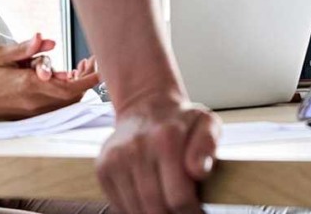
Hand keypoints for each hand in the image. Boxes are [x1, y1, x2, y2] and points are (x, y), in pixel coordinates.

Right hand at [0, 31, 100, 119]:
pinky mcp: (30, 114)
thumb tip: (43, 38)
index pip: (68, 87)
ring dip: (77, 87)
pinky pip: (56, 106)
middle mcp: (34, 101)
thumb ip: (24, 48)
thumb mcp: (0, 55)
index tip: (102, 71)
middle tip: (92, 64)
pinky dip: (66, 94)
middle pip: (72, 95)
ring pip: (66, 102)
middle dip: (86, 81)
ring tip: (79, 68)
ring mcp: (32, 110)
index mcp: (28, 85)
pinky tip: (64, 79)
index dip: (88, 81)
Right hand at [96, 95, 220, 213]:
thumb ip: (207, 146)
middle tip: (182, 212)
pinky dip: (135, 211)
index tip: (197, 212)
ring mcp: (116, 159)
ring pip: (136, 210)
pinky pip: (119, 206)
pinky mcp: (103, 168)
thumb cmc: (181, 122)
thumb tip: (199, 171)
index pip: (178, 198)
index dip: (191, 213)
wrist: (146, 106)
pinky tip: (149, 202)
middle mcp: (137, 148)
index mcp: (167, 138)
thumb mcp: (206, 123)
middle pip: (156, 208)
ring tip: (167, 207)